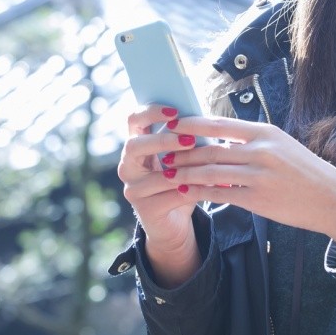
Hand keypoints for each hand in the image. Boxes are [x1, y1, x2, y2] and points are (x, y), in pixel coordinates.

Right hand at [117, 104, 203, 285]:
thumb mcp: (183, 158)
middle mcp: (127, 165)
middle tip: (189, 140)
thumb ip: (186, 140)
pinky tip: (208, 187)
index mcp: (136, 145)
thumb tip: (206, 120)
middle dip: (163, 141)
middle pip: (134, 145)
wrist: (174, 223)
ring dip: (183, 170)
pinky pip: (169, 196)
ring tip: (206, 166)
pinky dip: (191, 190)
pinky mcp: (145, 209)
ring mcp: (133, 188)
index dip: (151, 112)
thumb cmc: (181, 182)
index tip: (175, 111)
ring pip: (155, 175)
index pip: (134, 120)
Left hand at [167, 115, 335, 253]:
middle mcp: (260, 150)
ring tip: (168, 172)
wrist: (333, 199)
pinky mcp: (258, 199)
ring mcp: (259, 175)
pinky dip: (199, 192)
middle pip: (210, 148)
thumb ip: (251, 141)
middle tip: (160, 152)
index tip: (171, 122)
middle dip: (182, 151)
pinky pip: (220, 193)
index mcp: (265, 132)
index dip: (191, 123)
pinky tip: (185, 192)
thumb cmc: (305, 172)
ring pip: (211, 171)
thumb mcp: (281, 146)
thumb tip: (219, 137)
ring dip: (185, 172)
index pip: (219, 123)